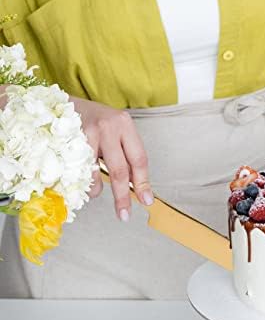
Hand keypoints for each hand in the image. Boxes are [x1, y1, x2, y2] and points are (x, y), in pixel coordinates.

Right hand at [72, 97, 152, 220]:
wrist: (63, 104)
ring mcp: (88, 132)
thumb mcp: (116, 134)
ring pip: (96, 173)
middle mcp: (109, 126)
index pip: (139, 159)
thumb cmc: (94, 122)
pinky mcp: (69, 139)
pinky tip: (83, 180)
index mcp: (125, 125)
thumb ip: (126, 157)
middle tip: (124, 214)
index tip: (147, 201)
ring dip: (98, 190)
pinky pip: (79, 170)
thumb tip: (138, 187)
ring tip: (96, 192)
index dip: (143, 183)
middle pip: (120, 170)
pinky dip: (84, 181)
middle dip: (123, 196)